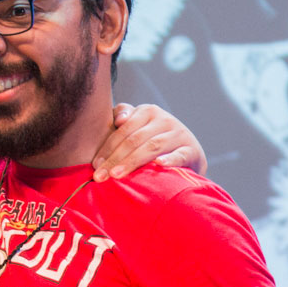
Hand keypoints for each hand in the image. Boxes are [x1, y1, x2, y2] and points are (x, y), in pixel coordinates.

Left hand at [92, 103, 207, 180]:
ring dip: (132, 162)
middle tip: (101, 176)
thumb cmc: (153, 140)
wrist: (188, 154)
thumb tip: (117, 121)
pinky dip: (170, 160)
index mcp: (147, 111)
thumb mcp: (137, 126)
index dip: (107, 147)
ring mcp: (179, 134)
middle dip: (115, 158)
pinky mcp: (192, 150)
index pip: (123, 130)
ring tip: (117, 175)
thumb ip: (122, 117)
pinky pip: (180, 155)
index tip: (95, 165)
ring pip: (152, 147)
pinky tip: (158, 165)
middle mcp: (164, 119)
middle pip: (134, 139)